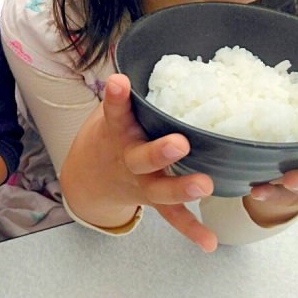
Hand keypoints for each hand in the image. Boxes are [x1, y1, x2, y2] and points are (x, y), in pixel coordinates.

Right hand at [60, 74, 217, 251]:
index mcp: (117, 133)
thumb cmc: (110, 137)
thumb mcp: (113, 115)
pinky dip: (191, 230)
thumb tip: (169, 55)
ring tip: (203, 186)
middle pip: (141, 157)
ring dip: (181, 188)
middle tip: (179, 143)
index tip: (119, 81)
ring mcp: (140, 183)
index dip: (116, 98)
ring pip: (159, 189)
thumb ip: (135, 97)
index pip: (114, 112)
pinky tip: (209, 242)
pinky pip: (172, 217)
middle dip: (159, 151)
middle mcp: (128, 159)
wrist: (88, 180)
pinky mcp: (152, 200)